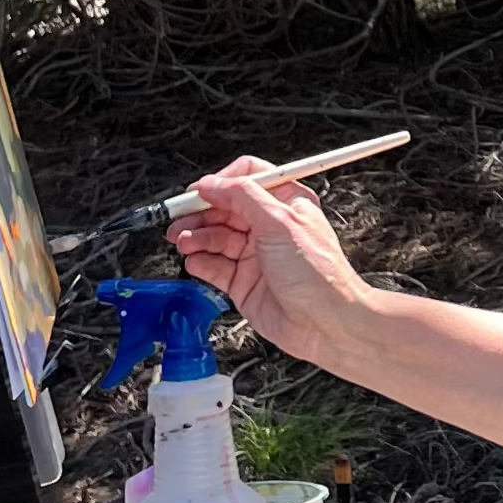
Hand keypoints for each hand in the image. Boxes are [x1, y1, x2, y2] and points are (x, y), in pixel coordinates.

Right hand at [166, 157, 369, 368]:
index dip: (220, 183)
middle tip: (177, 220)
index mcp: (286, 204)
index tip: (197, 193)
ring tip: (183, 241)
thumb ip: (243, 197)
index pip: (247, 180)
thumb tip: (212, 183)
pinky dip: (200, 262)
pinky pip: (214, 266)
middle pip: (225, 209)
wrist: (325, 322)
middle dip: (200, 213)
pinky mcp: (244, 282)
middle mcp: (270, 227)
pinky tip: (194, 260)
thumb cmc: (318, 274)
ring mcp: (256, 255)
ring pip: (216, 238)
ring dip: (196, 237)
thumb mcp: (280, 222)